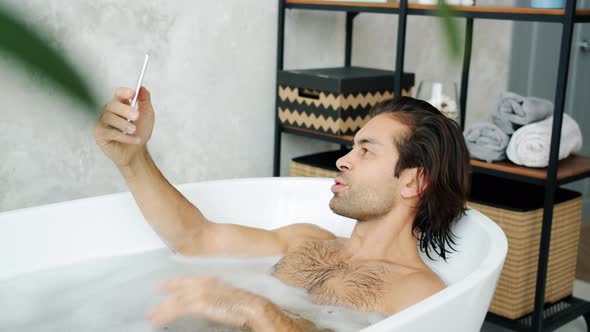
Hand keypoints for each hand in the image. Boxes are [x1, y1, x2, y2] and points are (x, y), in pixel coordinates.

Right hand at [94, 86, 154, 167]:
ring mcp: (103, 122)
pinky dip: (124, 137)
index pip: (118, 94)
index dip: (124, 92)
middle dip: (125, 110)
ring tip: (134, 131)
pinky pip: (110, 133)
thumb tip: (142, 88)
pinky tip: (134, 140)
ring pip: (109, 118)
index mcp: (120, 105)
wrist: (137, 152)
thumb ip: (144, 101)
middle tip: (136, 116)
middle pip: (112, 105)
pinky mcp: (100, 134)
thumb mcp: (147, 115)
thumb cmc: (140, 132)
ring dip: (124, 125)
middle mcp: (109, 111)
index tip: (132, 93)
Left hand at [149, 276, 266, 328]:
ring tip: (152, 316)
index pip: (187, 280)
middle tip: (153, 305)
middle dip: (164, 298)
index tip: (164, 286)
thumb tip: (208, 303)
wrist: (252, 306)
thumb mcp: (228, 296)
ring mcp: (200, 292)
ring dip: (162, 309)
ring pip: (175, 301)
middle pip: (178, 290)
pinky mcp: (198, 304)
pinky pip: (177, 310)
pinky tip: (158, 320)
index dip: (174, 283)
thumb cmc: (245, 304)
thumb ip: (215, 296)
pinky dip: (165, 315)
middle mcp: (203, 283)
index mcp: (211, 280)